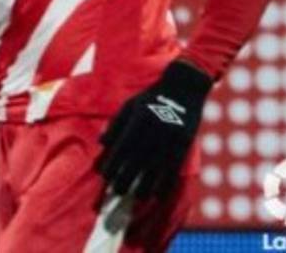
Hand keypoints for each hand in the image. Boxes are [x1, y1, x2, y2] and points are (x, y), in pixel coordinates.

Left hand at [98, 60, 212, 198]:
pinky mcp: (184, 143)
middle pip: (137, 160)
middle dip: (126, 177)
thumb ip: (116, 124)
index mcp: (138, 119)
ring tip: (136, 197)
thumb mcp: (130, 105)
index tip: (105, 176)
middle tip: (117, 192)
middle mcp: (154, 130)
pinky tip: (159, 194)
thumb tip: (101, 143)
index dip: (114, 163)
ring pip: (155, 167)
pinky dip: (166, 183)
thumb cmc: (151, 97)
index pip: (123, 146)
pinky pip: (174, 168)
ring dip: (145, 185)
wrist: (183, 87)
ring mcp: (170, 138)